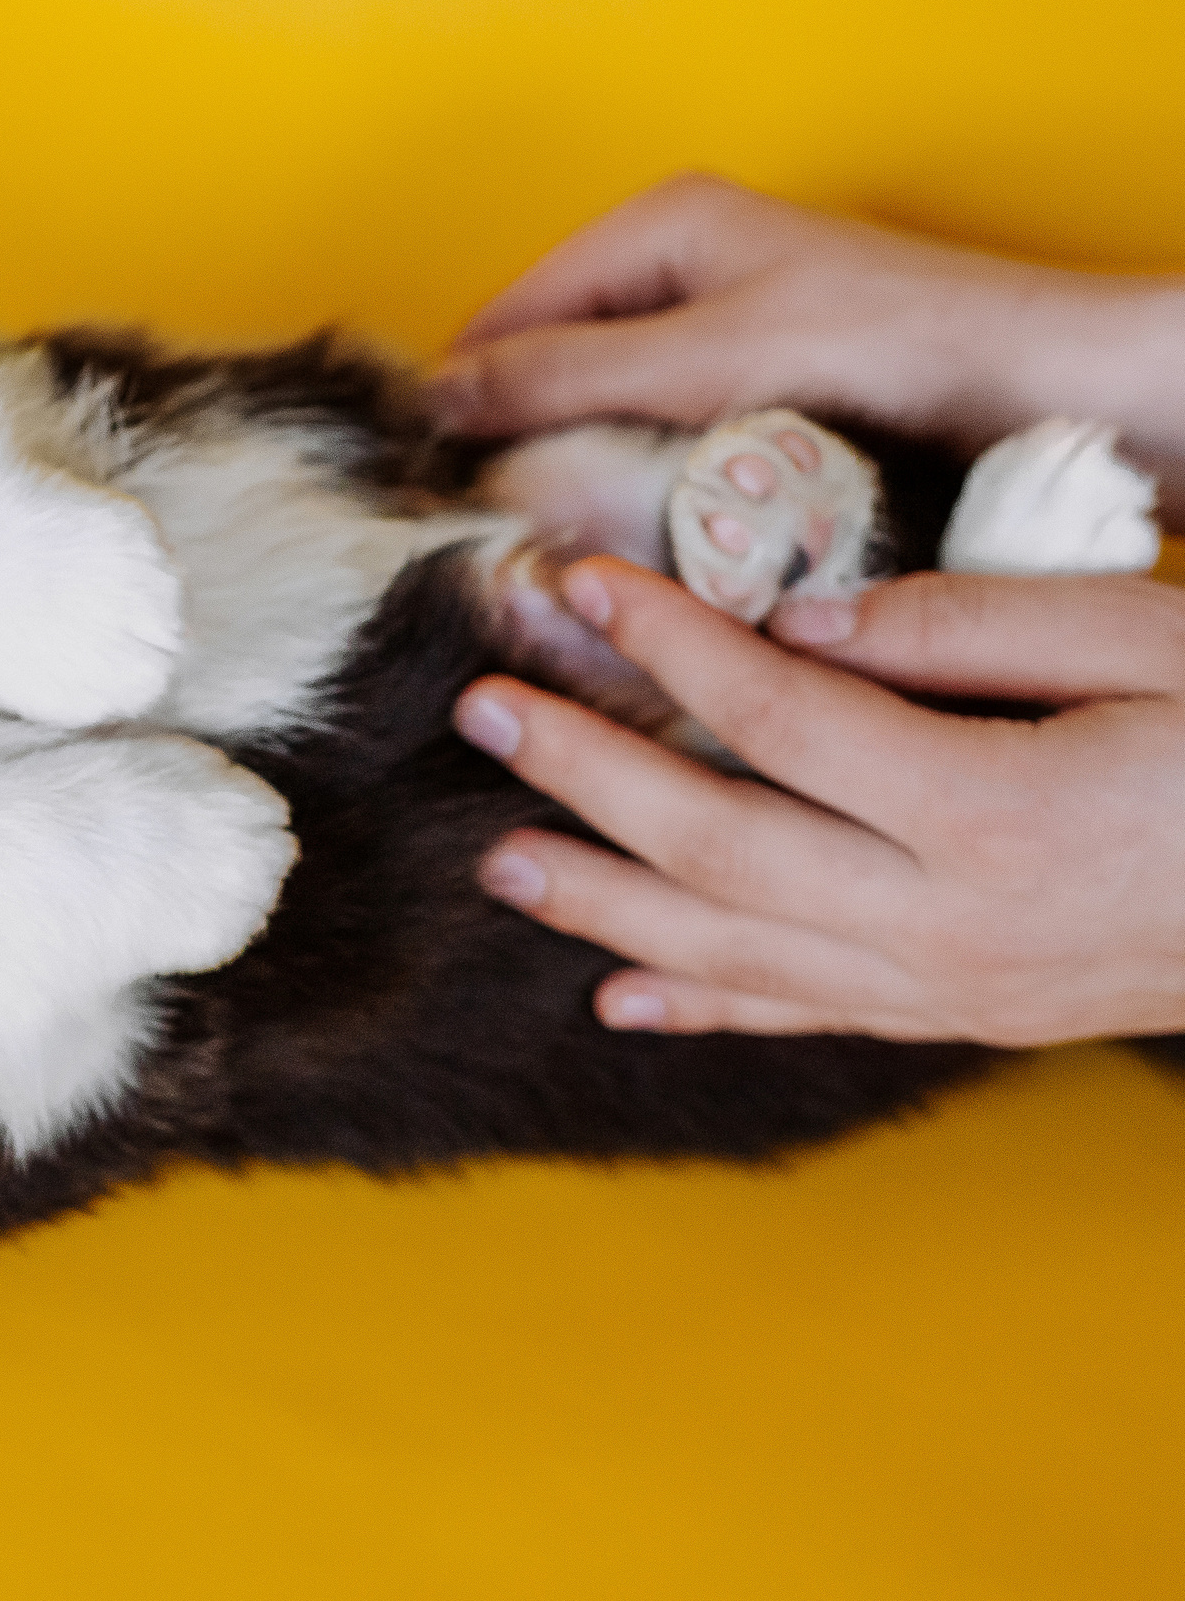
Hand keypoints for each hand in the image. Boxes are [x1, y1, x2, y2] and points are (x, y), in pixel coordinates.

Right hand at [430, 174, 1184, 505]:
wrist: (1051, 391)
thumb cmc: (900, 351)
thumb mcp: (708, 357)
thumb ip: (563, 375)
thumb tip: (432, 403)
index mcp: (654, 226)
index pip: (497, 319)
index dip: (454, 406)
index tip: (424, 500)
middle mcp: (676, 274)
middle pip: (540, 376)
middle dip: (513, 454)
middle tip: (494, 542)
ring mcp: (714, 342)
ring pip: (594, 425)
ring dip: (575, 487)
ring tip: (560, 553)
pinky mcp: (749, 406)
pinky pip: (654, 455)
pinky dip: (635, 500)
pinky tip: (634, 549)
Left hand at [450, 558, 1184, 1046]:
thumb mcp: (1155, 641)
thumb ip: (977, 624)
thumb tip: (805, 609)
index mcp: (996, 808)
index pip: (778, 715)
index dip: (663, 644)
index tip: (576, 581)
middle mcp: (948, 918)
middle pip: (713, 841)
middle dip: (584, 772)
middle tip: (483, 709)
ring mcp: (948, 986)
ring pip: (729, 950)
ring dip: (602, 901)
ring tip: (498, 858)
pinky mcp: (960, 1017)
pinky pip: (800, 1019)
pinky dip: (700, 1004)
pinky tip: (616, 992)